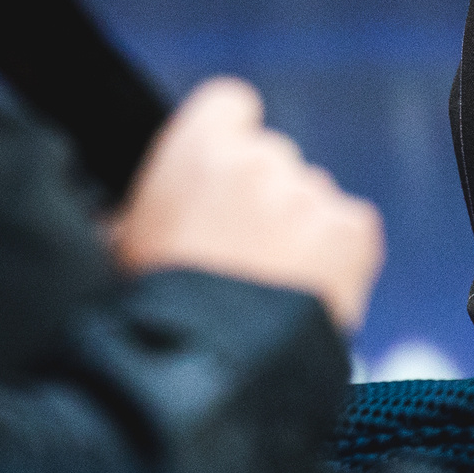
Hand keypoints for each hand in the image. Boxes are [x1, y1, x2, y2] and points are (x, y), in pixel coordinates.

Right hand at [110, 78, 384, 333]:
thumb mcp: (123, 247)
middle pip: (273, 161)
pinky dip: (337, 258)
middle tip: (241, 256)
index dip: (227, 143)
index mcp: (199, 146)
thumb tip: (120, 222)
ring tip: (271, 289)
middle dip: (262, 200)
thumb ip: (141, 211)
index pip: (231, 106)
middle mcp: (260, 157)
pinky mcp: (352, 230)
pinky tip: (307, 293)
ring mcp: (310, 192)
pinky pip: (349, 231)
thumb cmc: (155, 310)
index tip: (220, 181)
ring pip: (310, 200)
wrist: (210, 367)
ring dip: (298, 233)